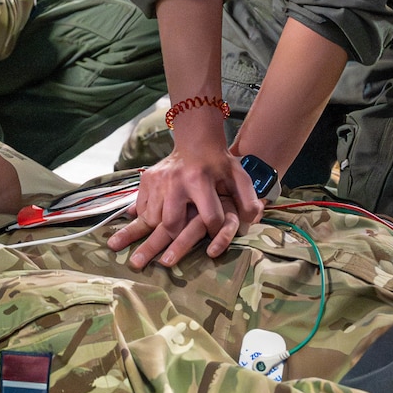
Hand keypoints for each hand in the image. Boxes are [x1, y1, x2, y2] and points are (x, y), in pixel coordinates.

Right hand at [108, 139, 260, 269]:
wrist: (196, 141)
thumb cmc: (219, 164)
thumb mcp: (240, 177)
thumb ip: (248, 200)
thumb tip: (250, 223)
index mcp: (201, 180)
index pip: (209, 218)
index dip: (216, 232)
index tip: (215, 236)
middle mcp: (176, 181)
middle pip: (172, 223)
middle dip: (176, 240)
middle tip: (175, 251)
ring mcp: (159, 180)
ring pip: (153, 218)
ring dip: (158, 232)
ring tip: (160, 241)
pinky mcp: (147, 179)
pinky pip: (142, 208)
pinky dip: (146, 219)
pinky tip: (153, 223)